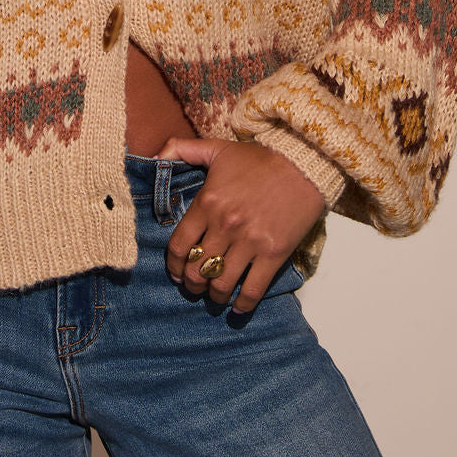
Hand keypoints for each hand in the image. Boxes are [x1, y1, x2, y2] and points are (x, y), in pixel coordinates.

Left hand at [155, 136, 324, 312]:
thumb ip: (181, 149)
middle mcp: (225, 226)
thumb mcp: (216, 148)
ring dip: (213, 296)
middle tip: (194, 287)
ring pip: (221, 284)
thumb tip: (153, 157)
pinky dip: (242, 305)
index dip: (173, 266)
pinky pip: (253, 289)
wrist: (303, 164)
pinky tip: (237, 308)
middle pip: (197, 270)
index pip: (179, 246)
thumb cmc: (259, 159)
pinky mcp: (274, 253)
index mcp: (207, 203)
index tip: (175, 273)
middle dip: (191, 284)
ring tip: (214, 297)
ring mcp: (250, 242)